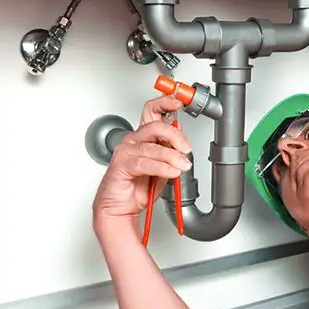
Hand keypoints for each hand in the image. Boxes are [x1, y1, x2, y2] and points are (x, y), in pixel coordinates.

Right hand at [93, 95, 192, 228]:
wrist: (121, 207)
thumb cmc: (139, 186)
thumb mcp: (164, 166)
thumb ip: (171, 152)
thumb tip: (183, 141)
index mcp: (145, 136)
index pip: (153, 111)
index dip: (165, 103)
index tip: (179, 101)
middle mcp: (134, 140)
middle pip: (156, 126)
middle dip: (176, 136)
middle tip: (186, 148)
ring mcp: (126, 151)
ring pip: (154, 146)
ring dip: (173, 157)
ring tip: (183, 166)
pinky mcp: (122, 165)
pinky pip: (145, 162)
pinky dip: (162, 167)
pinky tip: (171, 172)